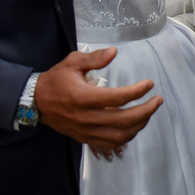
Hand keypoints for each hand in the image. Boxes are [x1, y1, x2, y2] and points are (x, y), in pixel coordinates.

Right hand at [35, 48, 162, 151]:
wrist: (37, 102)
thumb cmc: (56, 80)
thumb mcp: (73, 62)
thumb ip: (94, 58)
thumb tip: (114, 52)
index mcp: (84, 97)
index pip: (117, 98)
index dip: (137, 92)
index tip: (150, 84)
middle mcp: (87, 117)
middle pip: (123, 120)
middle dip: (145, 111)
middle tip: (158, 100)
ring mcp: (86, 131)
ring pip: (119, 136)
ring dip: (139, 125)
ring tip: (149, 112)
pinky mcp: (86, 138)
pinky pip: (111, 143)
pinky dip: (127, 137)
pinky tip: (135, 125)